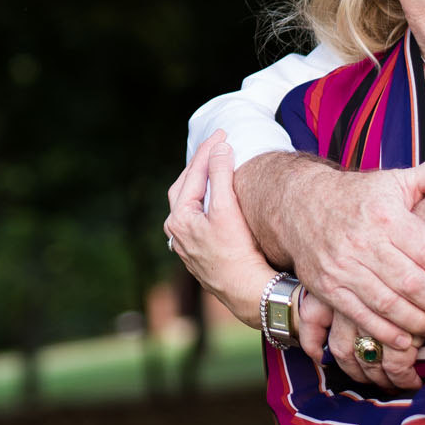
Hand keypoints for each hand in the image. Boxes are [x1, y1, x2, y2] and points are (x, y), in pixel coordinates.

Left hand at [164, 130, 274, 326]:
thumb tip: (219, 147)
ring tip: (215, 166)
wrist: (248, 292)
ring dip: (201, 183)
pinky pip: (198, 217)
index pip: (192, 173)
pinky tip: (216, 199)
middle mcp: (176, 232)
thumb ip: (220, 175)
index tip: (222, 132)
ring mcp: (186, 244)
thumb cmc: (236, 252)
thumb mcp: (227, 208)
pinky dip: (206, 201)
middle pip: (185, 187)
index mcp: (178, 218)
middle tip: (217, 145)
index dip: (208, 150)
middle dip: (200, 164)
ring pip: (190, 203)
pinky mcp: (199, 253)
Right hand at [276, 151, 424, 352]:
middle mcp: (363, 242)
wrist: (300, 203)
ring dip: (419, 322)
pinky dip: (386, 332)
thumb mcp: (397, 179)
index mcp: (385, 215)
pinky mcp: (327, 287)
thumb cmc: (359, 194)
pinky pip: (361, 316)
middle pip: (413, 284)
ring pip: (389, 304)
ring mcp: (342, 267)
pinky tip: (405, 338)